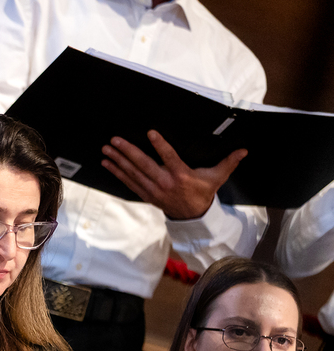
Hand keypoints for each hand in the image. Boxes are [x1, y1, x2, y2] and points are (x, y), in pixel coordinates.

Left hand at [101, 130, 246, 219]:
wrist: (192, 217)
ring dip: (118, 161)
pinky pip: (128, 182)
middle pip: (143, 165)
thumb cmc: (203, 193)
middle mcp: (164, 182)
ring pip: (132, 173)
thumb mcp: (216, 178)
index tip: (150, 133)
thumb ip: (228, 163)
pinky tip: (108, 163)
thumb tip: (244, 150)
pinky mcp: (145, 194)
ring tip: (106, 149)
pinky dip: (117, 173)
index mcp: (181, 176)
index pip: (169, 158)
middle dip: (127, 152)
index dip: (160, 145)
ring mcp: (152, 189)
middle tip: (115, 140)